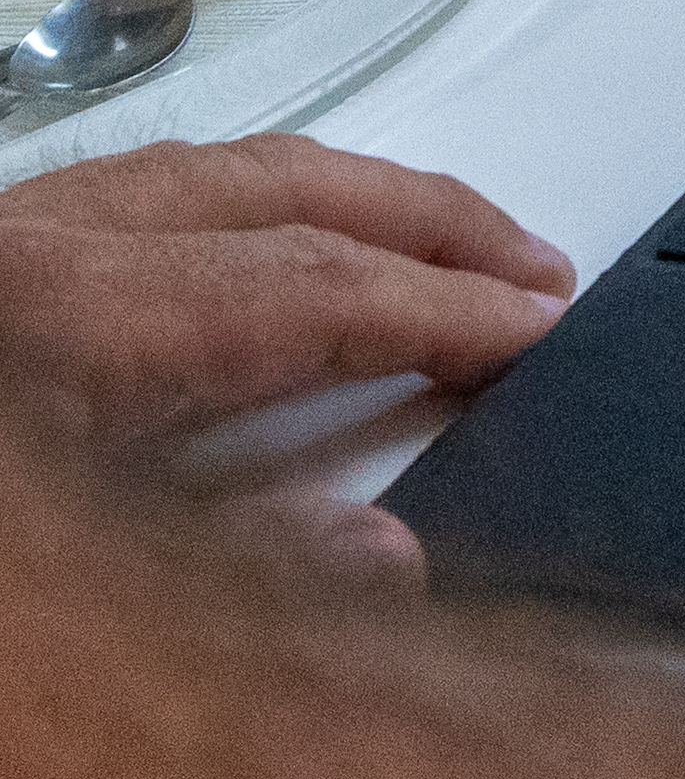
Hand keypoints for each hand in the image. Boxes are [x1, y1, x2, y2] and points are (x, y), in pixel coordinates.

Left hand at [0, 136, 573, 576]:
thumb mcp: (76, 605)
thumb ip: (241, 569)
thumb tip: (391, 555)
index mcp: (63, 317)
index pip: (310, 285)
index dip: (443, 308)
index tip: (538, 330)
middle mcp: (34, 250)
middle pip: (282, 188)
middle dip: (428, 224)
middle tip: (534, 270)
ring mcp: (7, 241)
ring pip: (215, 173)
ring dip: (348, 205)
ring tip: (439, 253)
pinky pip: (149, 198)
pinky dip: (254, 215)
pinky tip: (288, 260)